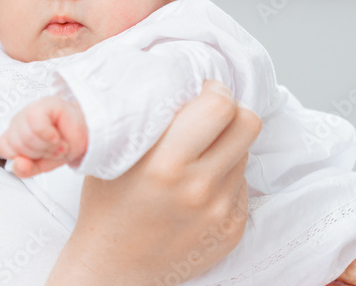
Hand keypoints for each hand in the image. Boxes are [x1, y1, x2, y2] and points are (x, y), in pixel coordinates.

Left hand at [0, 96, 88, 177]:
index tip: (38, 157)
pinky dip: (49, 136)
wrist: (89, 135)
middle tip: (53, 150)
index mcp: (15, 133)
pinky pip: (36, 124)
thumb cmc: (64, 146)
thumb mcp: (42, 165)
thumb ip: (26, 170)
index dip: (21, 157)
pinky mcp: (44, 104)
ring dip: (47, 147)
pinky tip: (58, 138)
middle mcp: (19, 120)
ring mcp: (31, 110)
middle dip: (38, 154)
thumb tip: (18, 164)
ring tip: (58, 144)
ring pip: (25, 136)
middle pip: (15, 144)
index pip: (4, 147)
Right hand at [46, 80, 261, 284]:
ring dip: (225, 146)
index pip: (220, 106)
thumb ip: (151, 122)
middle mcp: (199, 188)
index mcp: (167, 164)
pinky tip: (196, 188)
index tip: (201, 92)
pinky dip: (224, 178)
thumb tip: (186, 87)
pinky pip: (241, 185)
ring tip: (196, 157)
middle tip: (210, 115)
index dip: (214, 91)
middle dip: (231, 112)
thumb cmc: (107, 208)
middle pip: (248, 124)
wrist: (112, 268)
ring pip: (244, 152)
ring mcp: (220, 212)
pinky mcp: (232, 229)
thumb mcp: (117, 155)